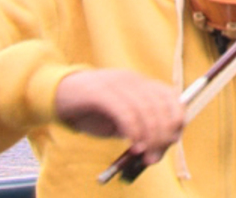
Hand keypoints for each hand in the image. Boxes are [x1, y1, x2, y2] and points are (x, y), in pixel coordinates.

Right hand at [55, 69, 184, 164]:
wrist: (59, 96)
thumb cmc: (92, 112)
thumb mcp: (120, 123)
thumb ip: (139, 132)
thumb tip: (157, 150)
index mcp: (142, 84)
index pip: (171, 97)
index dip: (176, 119)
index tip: (172, 141)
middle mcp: (133, 80)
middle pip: (159, 106)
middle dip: (161, 134)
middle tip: (155, 156)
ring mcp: (117, 83)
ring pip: (144, 109)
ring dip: (148, 135)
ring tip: (143, 153)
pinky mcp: (100, 91)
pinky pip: (124, 110)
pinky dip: (133, 129)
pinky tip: (132, 142)